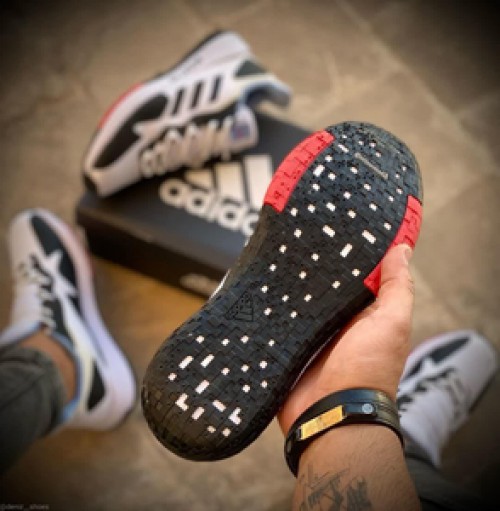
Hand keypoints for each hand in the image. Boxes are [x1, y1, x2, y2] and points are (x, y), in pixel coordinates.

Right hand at [278, 244, 413, 434]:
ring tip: (273, 257)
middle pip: (324, 287)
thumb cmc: (367, 370)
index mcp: (364, 314)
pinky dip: (272, 308)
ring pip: (299, 302)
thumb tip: (402, 248)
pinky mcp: (288, 345)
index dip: (350, 253)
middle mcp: (338, 322)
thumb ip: (397, 287)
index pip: (357, 275)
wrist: (330, 415)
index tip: (337, 226)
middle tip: (297, 237)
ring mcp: (311, 334)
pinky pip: (279, 321)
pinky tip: (259, 289)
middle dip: (313, 267)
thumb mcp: (391, 322)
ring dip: (289, 287)